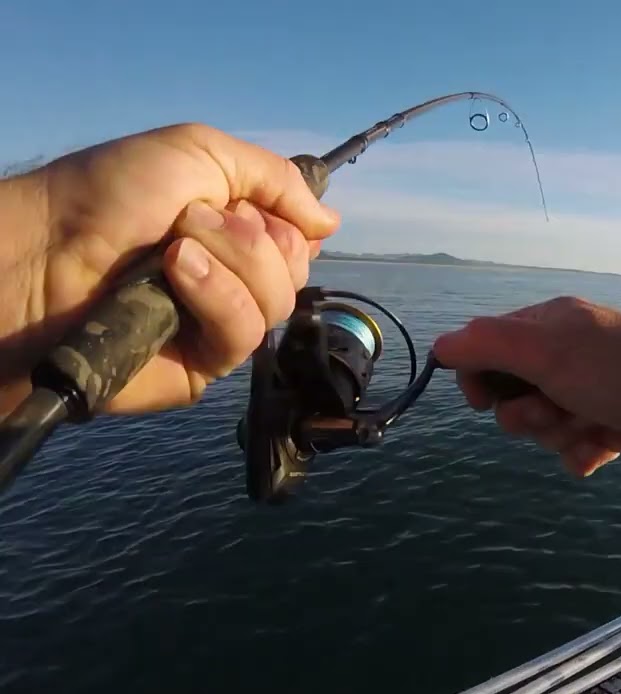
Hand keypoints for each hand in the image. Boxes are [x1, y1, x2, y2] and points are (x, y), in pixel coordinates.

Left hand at [0, 123, 340, 414]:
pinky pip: (243, 336)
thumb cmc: (107, 195)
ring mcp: (217, 324)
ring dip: (233, 264)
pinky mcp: (201, 366)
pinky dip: (218, 297)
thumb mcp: (201, 152)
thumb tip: (331, 222)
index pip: (300, 238)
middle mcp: (233, 279)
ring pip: (277, 303)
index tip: (239, 205)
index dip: (282, 221)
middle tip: (192, 222)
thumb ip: (275, 178)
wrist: (42, 252)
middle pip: (297, 270)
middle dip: (252, 239)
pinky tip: (177, 276)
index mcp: (235, 232)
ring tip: (175, 251)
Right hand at [432, 296, 620, 475]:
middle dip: (527, 414)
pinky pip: (575, 448)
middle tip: (553, 410)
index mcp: (548, 327)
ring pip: (543, 427)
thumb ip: (488, 346)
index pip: (487, 349)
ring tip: (588, 427)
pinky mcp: (613, 426)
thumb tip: (441, 345)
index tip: (483, 400)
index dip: (478, 378)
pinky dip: (583, 452)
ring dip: (558, 434)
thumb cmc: (617, 368)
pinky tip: (602, 448)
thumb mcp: (544, 350)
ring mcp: (590, 392)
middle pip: (513, 395)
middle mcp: (567, 356)